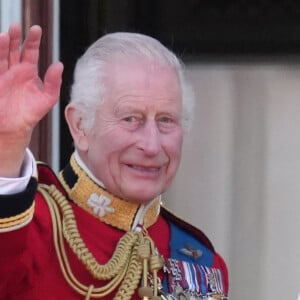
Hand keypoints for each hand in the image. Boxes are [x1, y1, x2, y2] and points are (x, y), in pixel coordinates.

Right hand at [0, 23, 62, 176]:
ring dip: (2, 45)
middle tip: (17, 26)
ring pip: (2, 55)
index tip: (36, 29)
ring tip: (5, 35)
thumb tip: (59, 64)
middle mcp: (15, 69)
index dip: (33, 40)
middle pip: (14, 49)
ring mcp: (3, 74)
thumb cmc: (33, 111)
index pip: (31, 51)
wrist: (17, 126)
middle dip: (15, 37)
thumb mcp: (48, 98)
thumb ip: (54, 82)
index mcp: (29, 71)